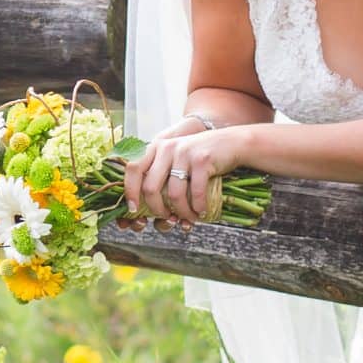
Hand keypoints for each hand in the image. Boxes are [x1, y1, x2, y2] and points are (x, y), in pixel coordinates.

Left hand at [122, 122, 249, 226]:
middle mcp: (166, 147)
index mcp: (156, 148)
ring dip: (182, 212)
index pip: (132, 169)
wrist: (232, 143)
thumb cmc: (200, 159)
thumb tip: (144, 208)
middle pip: (150, 187)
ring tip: (190, 217)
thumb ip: (160, 175)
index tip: (134, 210)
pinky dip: (198, 207)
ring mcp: (184, 152)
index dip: (130, 192)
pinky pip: (195, 193)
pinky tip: (202, 212)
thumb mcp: (176, 160)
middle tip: (168, 218)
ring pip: (174, 194)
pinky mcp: (202, 159)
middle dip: (157, 210)